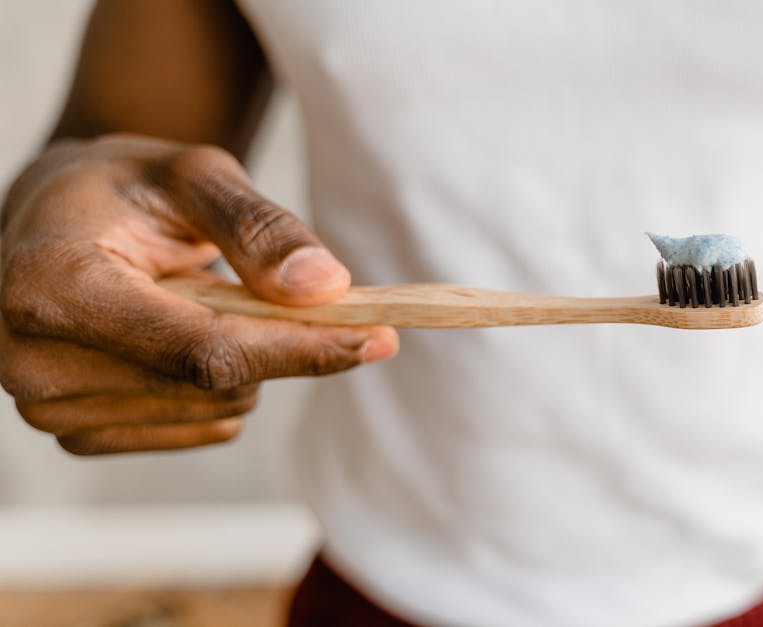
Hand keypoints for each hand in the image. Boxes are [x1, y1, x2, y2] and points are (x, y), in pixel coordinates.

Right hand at [0, 134, 397, 454]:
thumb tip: (328, 287)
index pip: (205, 350)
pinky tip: (178, 334)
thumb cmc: (125, 187)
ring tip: (192, 297)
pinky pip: (202, 428)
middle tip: (262, 280)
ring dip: (243, 357)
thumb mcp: (193, 174)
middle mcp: (34, 361)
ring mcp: (50, 409)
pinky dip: (219, 385)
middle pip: (218, 384)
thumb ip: (260, 227)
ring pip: (218, 410)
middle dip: (273, 336)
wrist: (55, 217)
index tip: (380, 336)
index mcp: (55, 286)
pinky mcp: (78, 436)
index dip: (301, 348)